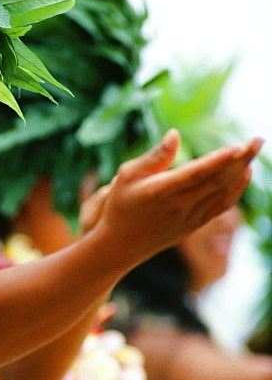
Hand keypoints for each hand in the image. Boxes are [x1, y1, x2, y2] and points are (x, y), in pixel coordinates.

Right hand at [87, 129, 262, 264]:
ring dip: (242, 170)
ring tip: (255, 149)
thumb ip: (154, 157)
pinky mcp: (195, 225)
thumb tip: (175, 134)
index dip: (219, 160)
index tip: (238, 146)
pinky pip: (222, 205)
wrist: (120, 246)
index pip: (196, 173)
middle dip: (240, 159)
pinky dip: (236, 189)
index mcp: (162, 191)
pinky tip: (245, 173)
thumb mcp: (127, 176)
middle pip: (217, 180)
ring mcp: (190, 217)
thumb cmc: (121, 205)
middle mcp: (180, 205)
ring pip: (223, 192)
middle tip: (258, 139)